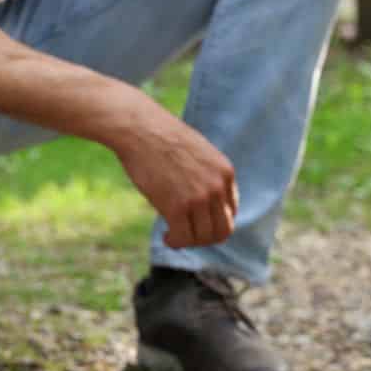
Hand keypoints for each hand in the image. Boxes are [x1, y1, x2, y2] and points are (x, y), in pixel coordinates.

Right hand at [112, 100, 238, 247]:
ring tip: (174, 235)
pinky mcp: (176, 207)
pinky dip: (175, 242)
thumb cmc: (161, 136)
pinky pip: (183, 237)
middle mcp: (217, 187)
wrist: (139, 128)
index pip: (230, 211)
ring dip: (189, 241)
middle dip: (204, 237)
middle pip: (222, 230)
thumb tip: (202, 199)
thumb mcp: (197, 151)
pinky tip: (166, 237)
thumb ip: (206, 174)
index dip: (212, 221)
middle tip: (186, 233)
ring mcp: (198, 198)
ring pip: (203, 237)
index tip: (196, 221)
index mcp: (225, 172)